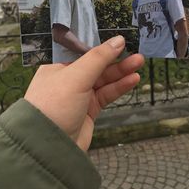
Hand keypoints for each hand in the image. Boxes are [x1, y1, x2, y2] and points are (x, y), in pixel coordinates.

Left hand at [24, 36, 143, 150]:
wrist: (49, 148)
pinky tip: (132, 80)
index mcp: (58, 67)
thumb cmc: (53, 106)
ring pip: (103, 80)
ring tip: (139, 63)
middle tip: (135, 53)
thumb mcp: (76, 76)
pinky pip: (106, 94)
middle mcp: (68, 80)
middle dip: (116, 60)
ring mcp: (79, 95)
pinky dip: (119, 87)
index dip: (102, 47)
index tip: (119, 41)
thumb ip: (99, 58)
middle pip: (96, 66)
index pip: (83, 53)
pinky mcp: (88, 110)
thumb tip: (118, 40)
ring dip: (121, 72)